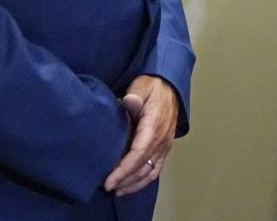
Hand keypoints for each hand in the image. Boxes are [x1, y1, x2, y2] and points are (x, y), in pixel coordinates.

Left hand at [103, 75, 178, 195]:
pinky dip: (143, 181)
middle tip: (106, 187)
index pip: (138, 154)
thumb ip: (136, 95)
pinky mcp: (164, 149)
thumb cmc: (152, 87)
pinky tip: (130, 185)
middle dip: (124, 180)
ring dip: (133, 184)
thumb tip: (129, 101)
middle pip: (142, 167)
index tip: (108, 181)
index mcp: (154, 126)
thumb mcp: (142, 86)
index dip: (123, 170)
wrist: (169, 87)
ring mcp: (164, 146)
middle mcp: (161, 140)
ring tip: (116, 190)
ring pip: (149, 172)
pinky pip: (155, 170)